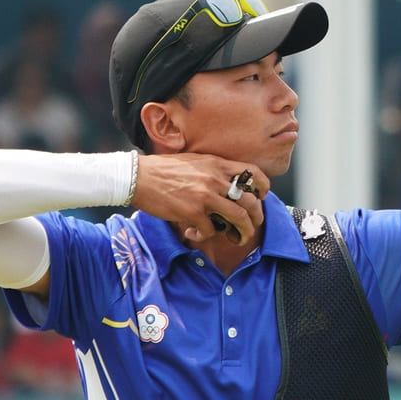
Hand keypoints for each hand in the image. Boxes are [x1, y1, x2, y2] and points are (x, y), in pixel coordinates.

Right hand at [131, 153, 269, 245]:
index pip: (253, 172)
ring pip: (239, 218)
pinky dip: (206, 236)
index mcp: (217, 164)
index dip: (263, 187)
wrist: (137, 176)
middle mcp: (215, 179)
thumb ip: (212, 170)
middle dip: (257, 218)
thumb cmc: (162, 169)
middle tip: (251, 226)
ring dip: (242, 232)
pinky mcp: (192, 212)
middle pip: (251, 201)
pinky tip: (195, 234)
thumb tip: (227, 184)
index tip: (261, 197)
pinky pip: (211, 230)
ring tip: (236, 238)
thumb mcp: (194, 161)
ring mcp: (205, 196)